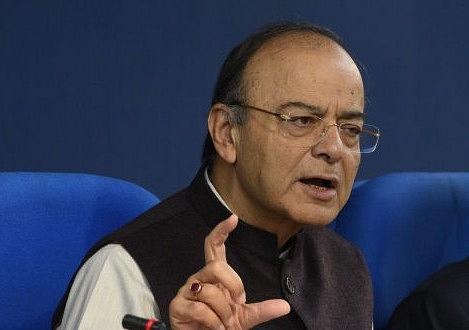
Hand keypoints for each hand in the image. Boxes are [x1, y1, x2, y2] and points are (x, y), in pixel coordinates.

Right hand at [169, 215, 289, 328]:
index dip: (221, 231)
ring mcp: (186, 290)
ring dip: (223, 313)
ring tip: (222, 323)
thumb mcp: (244, 318)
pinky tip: (213, 328)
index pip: (214, 247)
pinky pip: (200, 308)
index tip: (233, 218)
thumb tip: (285, 306)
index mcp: (214, 276)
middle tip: (237, 303)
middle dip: (233, 285)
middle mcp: (199, 278)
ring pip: (210, 291)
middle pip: (216, 267)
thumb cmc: (222, 327)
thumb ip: (262, 310)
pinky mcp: (177, 306)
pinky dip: (213, 322)